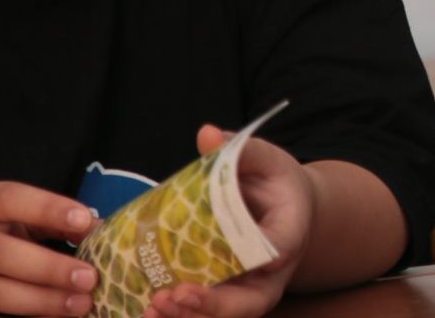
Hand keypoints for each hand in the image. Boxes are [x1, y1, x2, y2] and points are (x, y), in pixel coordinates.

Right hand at [0, 181, 97, 317]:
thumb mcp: (5, 213)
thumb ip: (48, 218)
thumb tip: (99, 229)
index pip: (10, 200)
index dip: (47, 208)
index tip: (84, 219)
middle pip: (1, 254)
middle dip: (48, 268)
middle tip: (89, 277)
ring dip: (41, 302)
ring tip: (80, 305)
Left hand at [141, 126, 311, 317]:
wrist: (287, 208)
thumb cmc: (277, 182)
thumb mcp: (266, 160)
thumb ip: (241, 149)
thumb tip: (206, 134)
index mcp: (288, 235)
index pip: (276, 251)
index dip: (248, 263)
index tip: (219, 262)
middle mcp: (272, 274)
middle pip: (249, 303)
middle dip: (211, 307)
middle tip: (172, 296)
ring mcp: (249, 290)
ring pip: (224, 316)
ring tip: (153, 308)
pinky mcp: (227, 297)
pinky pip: (204, 314)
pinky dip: (178, 315)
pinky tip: (146, 309)